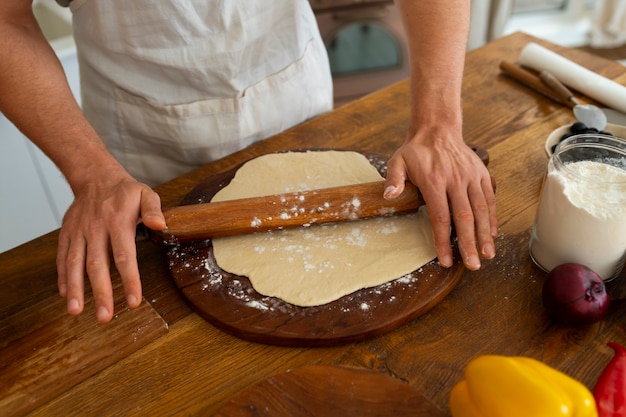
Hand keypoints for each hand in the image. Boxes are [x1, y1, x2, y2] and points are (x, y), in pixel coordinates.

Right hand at [56, 174, 165, 322]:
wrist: (94, 176)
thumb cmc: (125, 191)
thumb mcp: (146, 193)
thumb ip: (154, 209)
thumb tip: (160, 225)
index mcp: (117, 221)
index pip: (124, 255)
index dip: (129, 279)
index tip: (134, 301)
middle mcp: (95, 228)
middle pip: (97, 265)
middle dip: (100, 293)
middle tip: (105, 317)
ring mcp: (78, 232)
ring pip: (74, 263)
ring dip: (75, 289)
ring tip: (76, 312)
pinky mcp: (66, 234)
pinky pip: (62, 257)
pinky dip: (63, 277)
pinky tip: (66, 295)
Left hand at [384, 129, 496, 269]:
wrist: (438, 129)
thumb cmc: (416, 151)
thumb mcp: (397, 161)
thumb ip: (393, 180)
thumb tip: (389, 196)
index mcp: (434, 181)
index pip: (440, 217)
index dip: (443, 241)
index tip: (445, 260)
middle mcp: (456, 180)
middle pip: (465, 218)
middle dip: (470, 244)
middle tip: (473, 265)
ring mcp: (471, 177)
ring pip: (482, 210)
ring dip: (485, 235)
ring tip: (487, 255)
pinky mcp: (482, 175)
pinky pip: (490, 199)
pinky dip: (492, 218)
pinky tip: (492, 234)